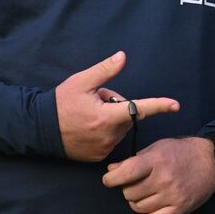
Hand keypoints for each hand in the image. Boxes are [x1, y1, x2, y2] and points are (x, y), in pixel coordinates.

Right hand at [54, 51, 179, 161]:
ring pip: (119, 128)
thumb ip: (105, 70)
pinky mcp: (98, 157)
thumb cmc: (61, 103)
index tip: (176, 105)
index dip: (159, 105)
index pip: (139, 108)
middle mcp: (108, 135)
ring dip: (110, 120)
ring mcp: (103, 148)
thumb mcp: (81, 81)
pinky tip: (87, 129)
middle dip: (116, 106)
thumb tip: (123, 56)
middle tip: (95, 101)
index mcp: (107, 117)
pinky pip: (111, 140)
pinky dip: (104, 132)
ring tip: (88, 116)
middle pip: (127, 115)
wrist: (39, 129)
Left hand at [102, 136, 214, 213]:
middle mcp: (164, 179)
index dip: (111, 179)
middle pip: (130, 193)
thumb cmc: (182, 151)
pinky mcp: (180, 208)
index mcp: (157, 160)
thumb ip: (134, 160)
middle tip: (134, 183)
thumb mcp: (157, 148)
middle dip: (127, 189)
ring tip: (144, 193)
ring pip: (139, 207)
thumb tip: (111, 170)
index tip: (109, 179)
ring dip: (136, 202)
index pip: (126, 174)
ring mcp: (172, 195)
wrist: (212, 160)